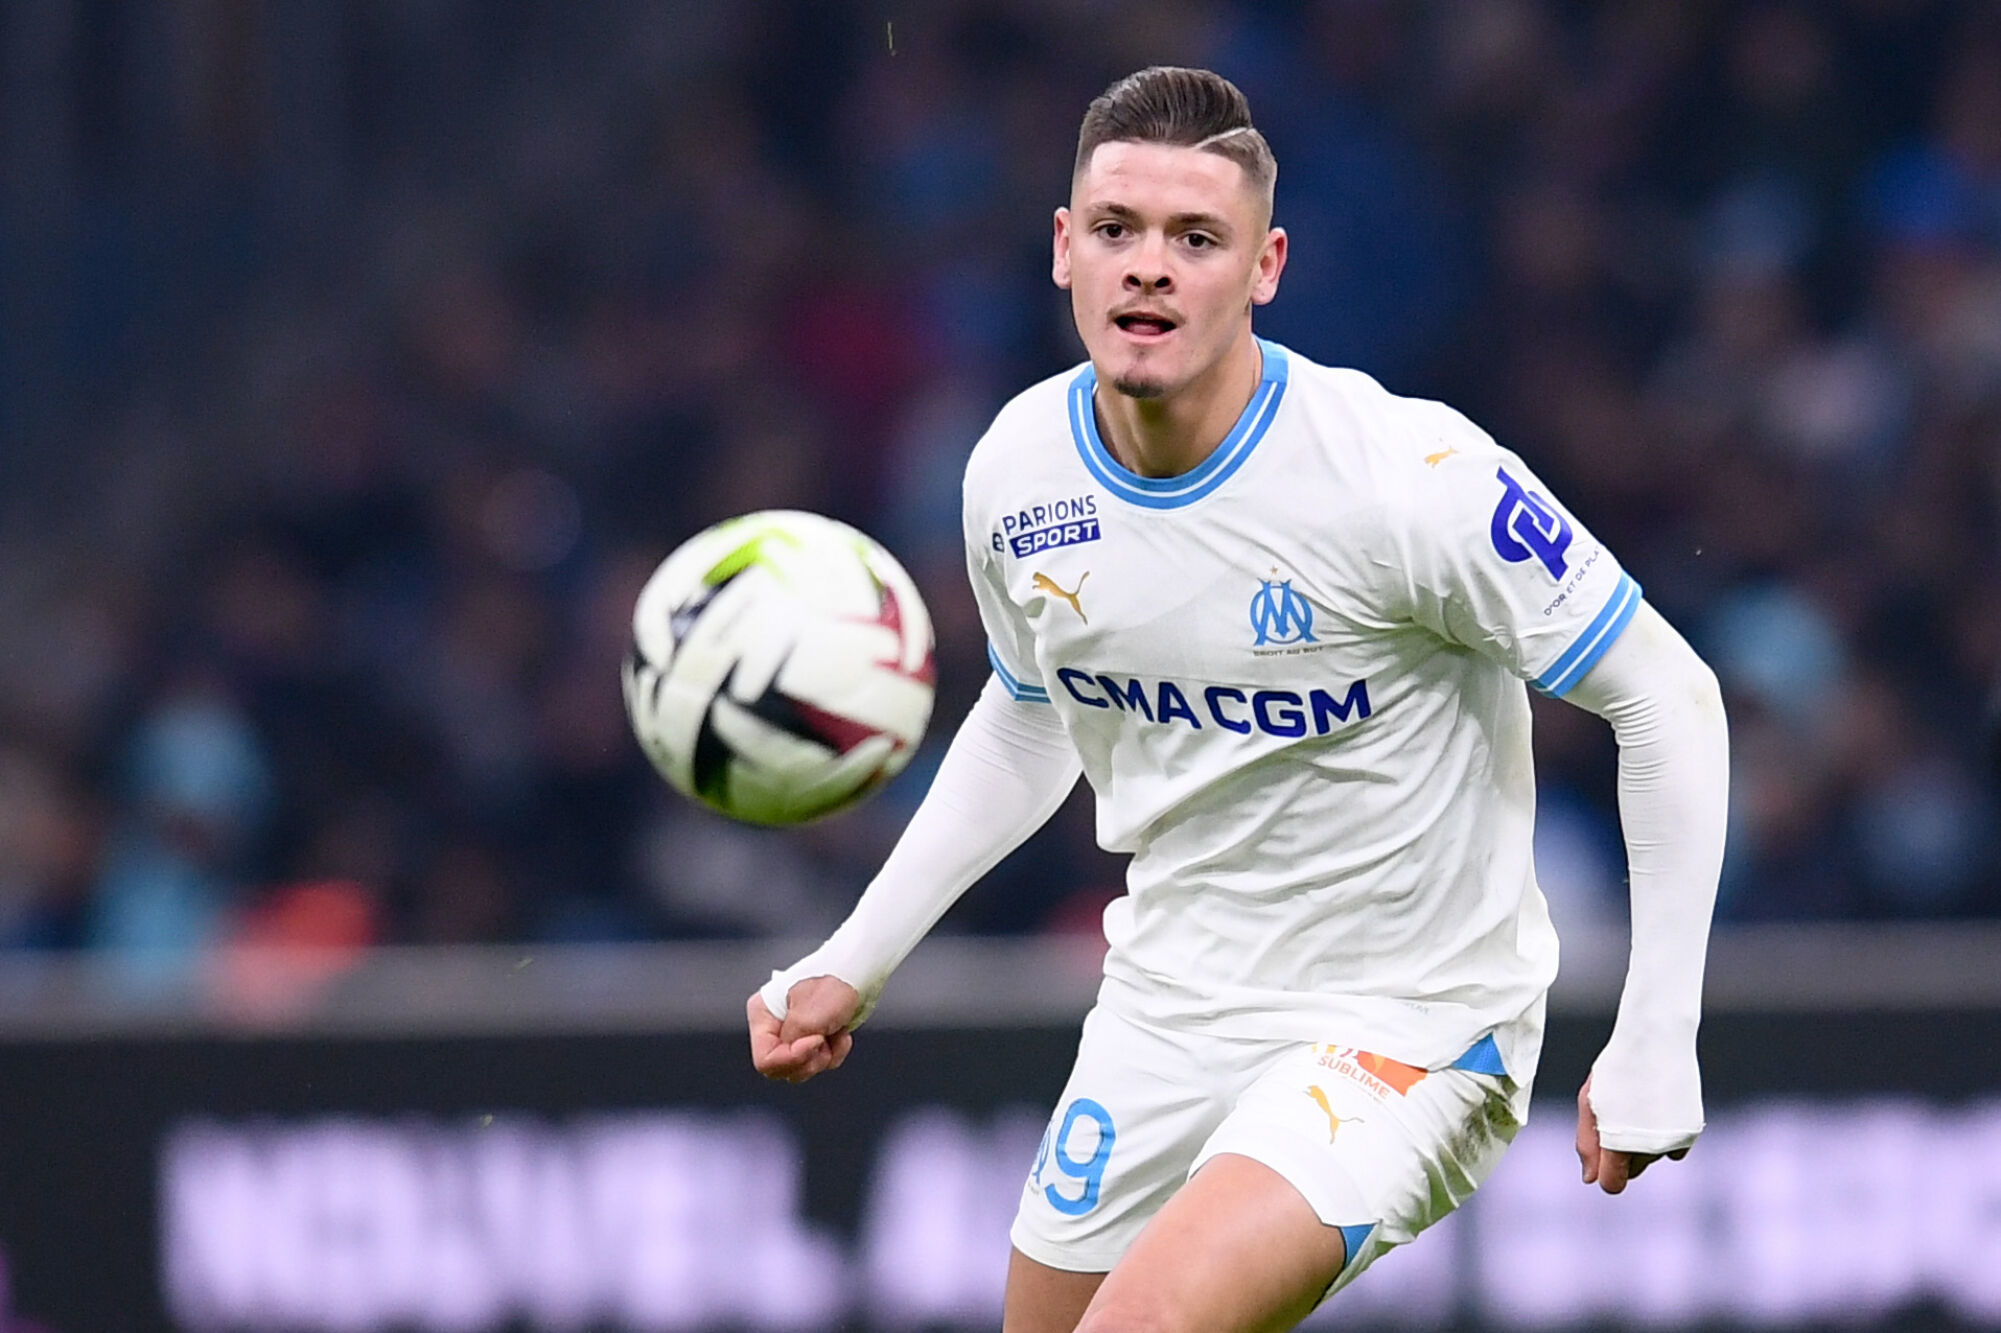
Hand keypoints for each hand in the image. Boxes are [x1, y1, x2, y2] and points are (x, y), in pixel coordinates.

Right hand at [747, 975, 860, 1083]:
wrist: (857, 971)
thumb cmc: (832, 983)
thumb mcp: (808, 1018)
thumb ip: (792, 1046)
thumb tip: (795, 1058)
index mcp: (762, 1016)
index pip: (765, 1059)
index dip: (791, 1058)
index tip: (816, 1040)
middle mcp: (773, 1027)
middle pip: (781, 1068)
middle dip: (808, 1060)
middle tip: (824, 1040)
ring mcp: (793, 1034)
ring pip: (800, 1070)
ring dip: (824, 1057)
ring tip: (835, 1033)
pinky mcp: (813, 1039)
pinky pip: (818, 1063)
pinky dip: (834, 1053)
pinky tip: (842, 1034)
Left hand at [1575, 1075, 1688, 1193]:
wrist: (1656, 1041)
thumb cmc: (1616, 1070)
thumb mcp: (1590, 1102)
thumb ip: (1588, 1143)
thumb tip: (1592, 1180)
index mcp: (1618, 1144)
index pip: (1612, 1185)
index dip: (1606, 1173)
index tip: (1604, 1155)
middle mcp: (1648, 1150)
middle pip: (1632, 1171)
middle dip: (1622, 1154)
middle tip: (1618, 1116)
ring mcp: (1672, 1142)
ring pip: (1653, 1159)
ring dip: (1644, 1143)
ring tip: (1638, 1105)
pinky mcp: (1690, 1133)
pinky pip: (1674, 1150)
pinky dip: (1665, 1137)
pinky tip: (1658, 1110)